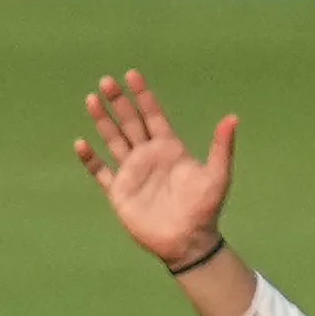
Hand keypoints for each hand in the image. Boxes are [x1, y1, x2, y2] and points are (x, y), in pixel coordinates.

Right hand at [75, 69, 236, 268]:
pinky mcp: (119, 192)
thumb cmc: (205, 208)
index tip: (132, 75)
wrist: (187, 240)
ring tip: (91, 99)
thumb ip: (221, 146)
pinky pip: (100, 172)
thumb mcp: (218, 175)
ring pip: (113, 140)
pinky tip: (81, 143)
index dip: (143, 95)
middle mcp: (148, 155)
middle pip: (130, 122)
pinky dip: (90, 159)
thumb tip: (233, 118)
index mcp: (170, 147)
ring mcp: (132, 173)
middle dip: (118, 101)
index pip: (153, 114)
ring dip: (103, 121)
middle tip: (106, 81)